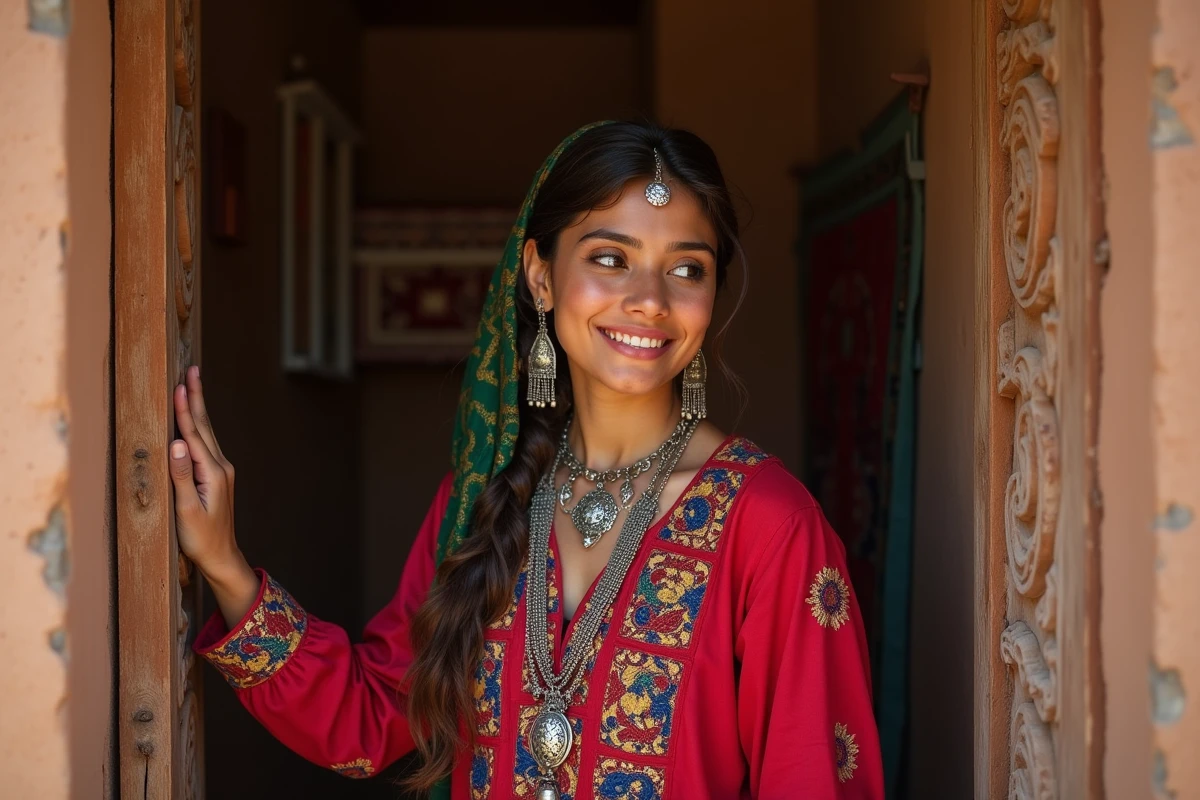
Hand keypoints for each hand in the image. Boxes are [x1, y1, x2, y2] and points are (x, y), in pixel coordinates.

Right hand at [169, 365, 241, 579]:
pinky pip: (206, 444)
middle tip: (192, 370)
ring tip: (193, 385)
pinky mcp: (217, 477)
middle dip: (197, 397)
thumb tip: (176, 444)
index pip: (194, 435)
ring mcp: (221, 471)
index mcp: (214, 472)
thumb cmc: (201, 538)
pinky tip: (195, 420)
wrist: (222, 556)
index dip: (185, 409)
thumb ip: (182, 476)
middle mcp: (221, 467)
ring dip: (199, 408)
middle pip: (205, 426)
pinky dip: (199, 426)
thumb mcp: (187, 510)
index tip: (179, 384)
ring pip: (206, 433)